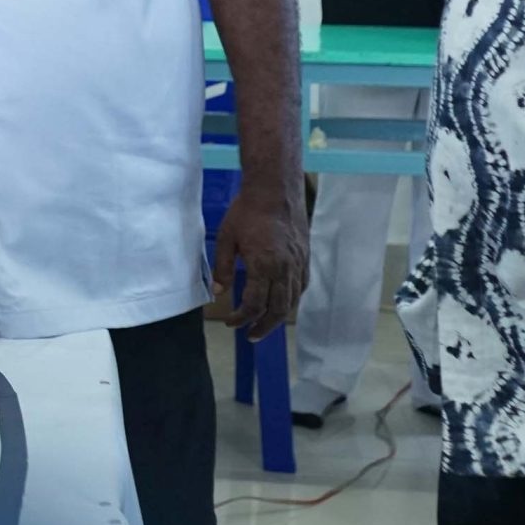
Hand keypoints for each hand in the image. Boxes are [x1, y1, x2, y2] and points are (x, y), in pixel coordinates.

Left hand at [210, 185, 305, 340]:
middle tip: (250, 335)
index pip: (255, 305)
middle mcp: (285, 269)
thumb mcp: (226, 237)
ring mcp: (298, 264)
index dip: (241, 318)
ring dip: (279, 317)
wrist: (276, 188)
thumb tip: (219, 292)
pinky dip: (292, 299)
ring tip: (265, 324)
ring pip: (293, 301)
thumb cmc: (247, 210)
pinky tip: (282, 301)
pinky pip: (301, 286)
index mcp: (264, 266)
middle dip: (263, 326)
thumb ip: (223, 267)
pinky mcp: (305, 257)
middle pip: (278, 310)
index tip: (230, 322)